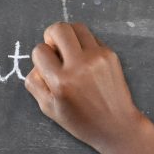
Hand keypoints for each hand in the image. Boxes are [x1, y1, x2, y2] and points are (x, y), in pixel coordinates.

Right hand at [25, 22, 144, 152]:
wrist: (117, 125)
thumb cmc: (81, 121)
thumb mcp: (49, 108)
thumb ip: (35, 82)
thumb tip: (38, 62)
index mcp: (61, 81)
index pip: (40, 50)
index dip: (40, 58)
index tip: (47, 68)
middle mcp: (80, 65)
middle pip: (58, 28)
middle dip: (51, 36)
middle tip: (55, 51)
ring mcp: (98, 58)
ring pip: (76, 27)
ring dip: (68, 36)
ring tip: (70, 52)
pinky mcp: (110, 55)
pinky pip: (91, 38)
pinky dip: (84, 45)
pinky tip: (86, 62)